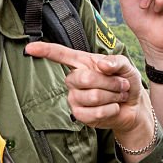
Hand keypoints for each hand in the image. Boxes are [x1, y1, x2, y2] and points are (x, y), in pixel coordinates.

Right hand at [25, 42, 150, 137]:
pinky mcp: (79, 115)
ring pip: (92, 96)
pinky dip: (110, 110)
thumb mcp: (126, 66)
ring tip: (118, 96)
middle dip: (109, 82)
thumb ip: (116, 62)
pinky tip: (114, 108)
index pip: (60, 55)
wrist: (133, 107)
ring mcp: (75, 98)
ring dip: (112, 96)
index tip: (29, 48)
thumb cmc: (125, 82)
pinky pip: (93, 113)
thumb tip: (102, 65)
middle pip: (83, 78)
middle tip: (121, 85)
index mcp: (82, 63)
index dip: (45, 51)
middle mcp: (74, 80)